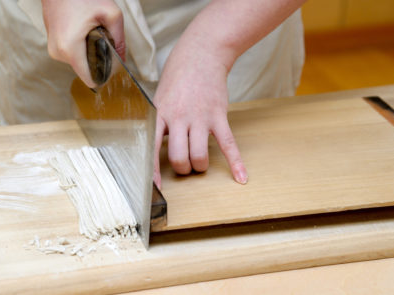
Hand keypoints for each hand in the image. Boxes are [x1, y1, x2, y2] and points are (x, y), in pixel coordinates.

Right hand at [42, 0, 124, 87]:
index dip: (104, 75)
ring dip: (90, 51)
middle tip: (102, 38)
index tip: (112, 64)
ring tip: (91, 30)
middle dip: (98, 59)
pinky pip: (72, 54)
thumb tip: (123, 59)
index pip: (90, 80)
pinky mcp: (53, 44)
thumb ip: (119, 40)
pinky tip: (84, 30)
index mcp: (70, 48)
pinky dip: (81, 46)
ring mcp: (53, 49)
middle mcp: (58, 52)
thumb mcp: (111, 14)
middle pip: (86, 70)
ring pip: (80, 62)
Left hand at [152, 41, 247, 188]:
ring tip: (200, 163)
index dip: (152, 172)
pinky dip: (236, 163)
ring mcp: (200, 118)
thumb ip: (157, 122)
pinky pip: (228, 145)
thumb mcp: (159, 98)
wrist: (202, 54)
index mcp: (160, 115)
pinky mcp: (219, 116)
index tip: (155, 188)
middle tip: (185, 165)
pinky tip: (241, 177)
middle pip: (179, 158)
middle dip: (183, 169)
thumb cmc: (177, 77)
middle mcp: (179, 118)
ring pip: (199, 156)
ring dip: (200, 166)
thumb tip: (153, 147)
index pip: (151, 149)